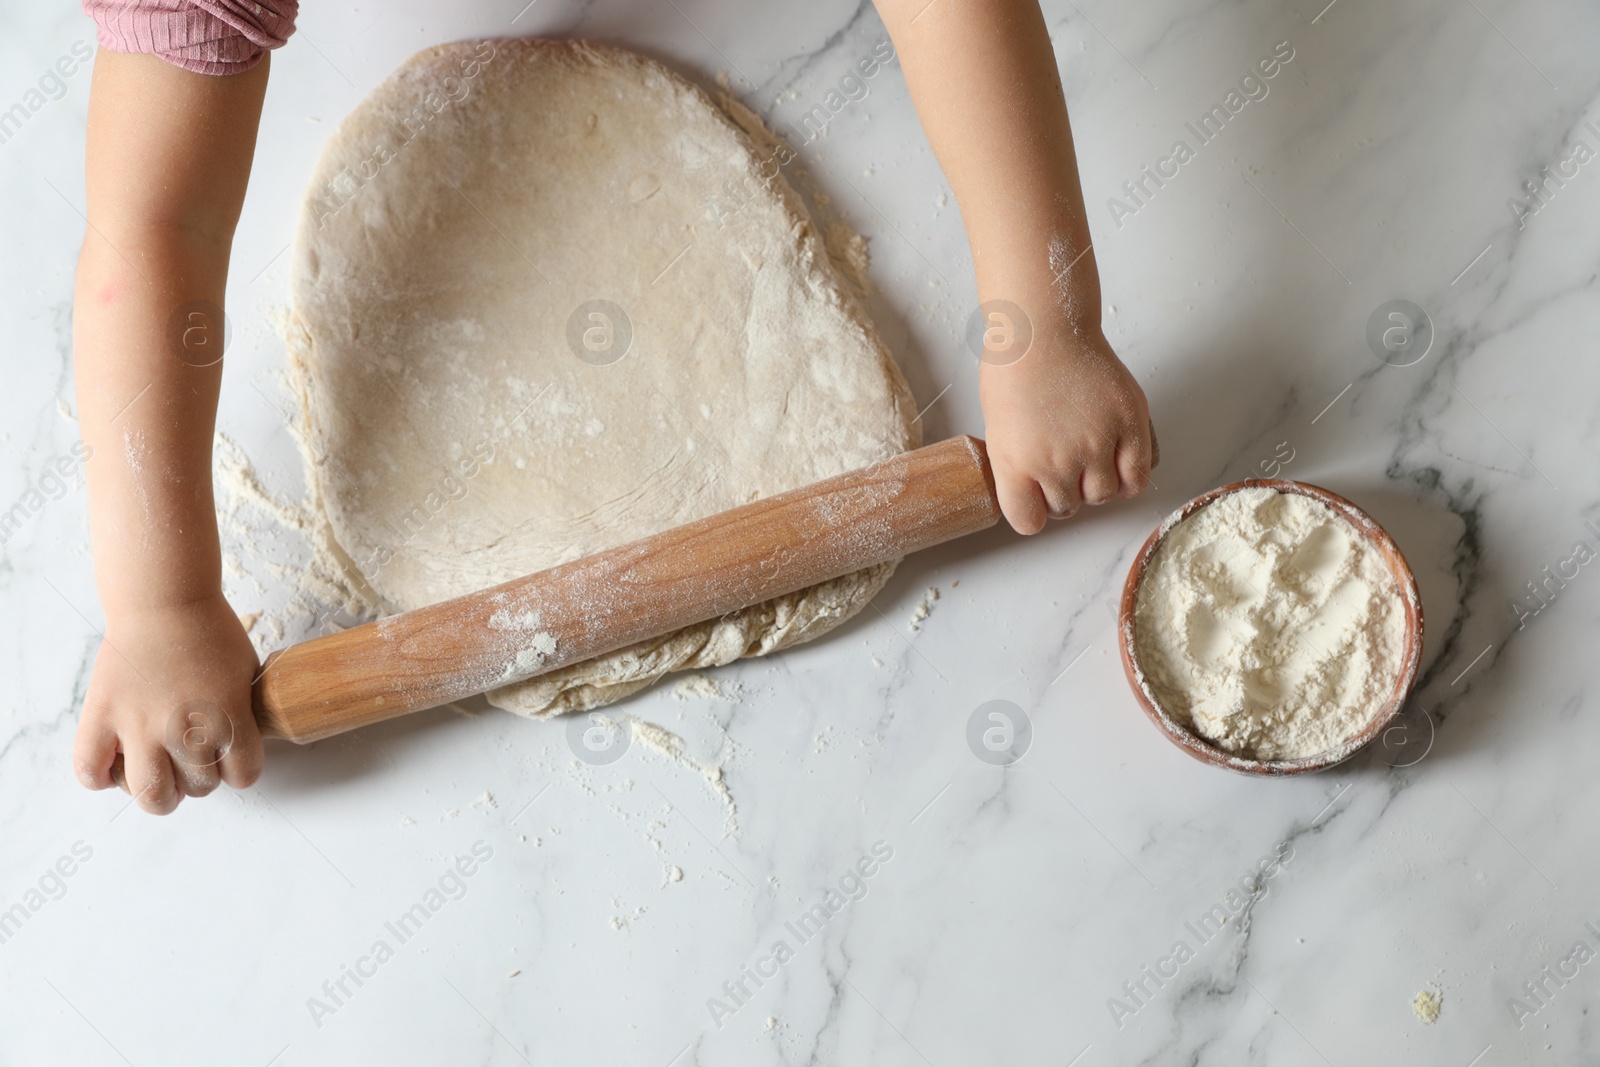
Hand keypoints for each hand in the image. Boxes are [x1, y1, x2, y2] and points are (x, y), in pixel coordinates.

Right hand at [73, 595, 263, 813]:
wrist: (165, 601)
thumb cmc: (211, 633)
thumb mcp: (247, 674)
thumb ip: (245, 717)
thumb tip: (239, 751)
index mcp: (228, 715)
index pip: (244, 776)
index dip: (239, 769)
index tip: (231, 757)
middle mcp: (185, 727)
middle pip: (200, 788)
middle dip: (200, 779)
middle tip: (192, 758)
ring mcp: (139, 724)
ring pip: (150, 795)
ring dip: (159, 791)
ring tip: (157, 768)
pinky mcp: (102, 716)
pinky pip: (90, 771)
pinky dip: (101, 778)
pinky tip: (117, 762)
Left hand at [980, 323, 1153, 533]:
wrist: (1042, 331)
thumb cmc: (1015, 374)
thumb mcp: (1000, 431)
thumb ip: (1019, 471)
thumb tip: (1040, 499)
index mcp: (1015, 464)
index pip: (1028, 522)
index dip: (1033, 510)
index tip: (1035, 496)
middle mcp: (1055, 461)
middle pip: (1066, 509)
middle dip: (1064, 491)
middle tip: (1062, 462)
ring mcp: (1095, 443)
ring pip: (1102, 497)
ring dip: (1096, 483)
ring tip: (1088, 455)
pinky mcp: (1128, 423)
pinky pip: (1136, 478)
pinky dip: (1128, 478)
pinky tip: (1117, 461)